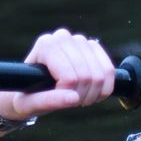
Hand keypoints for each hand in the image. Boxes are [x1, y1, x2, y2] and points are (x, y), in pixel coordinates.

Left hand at [0, 29, 114, 120]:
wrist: (35, 86)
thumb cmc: (30, 95)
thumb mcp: (32, 103)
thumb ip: (49, 101)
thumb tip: (74, 98)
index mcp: (46, 45)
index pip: (69, 77)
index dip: (67, 95)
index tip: (57, 98)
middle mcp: (63, 37)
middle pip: (87, 76)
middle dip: (82, 96)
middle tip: (72, 101)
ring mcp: (80, 41)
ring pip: (101, 75)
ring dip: (94, 94)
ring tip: (81, 99)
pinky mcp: (94, 48)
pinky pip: (110, 70)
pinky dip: (106, 88)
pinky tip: (94, 93)